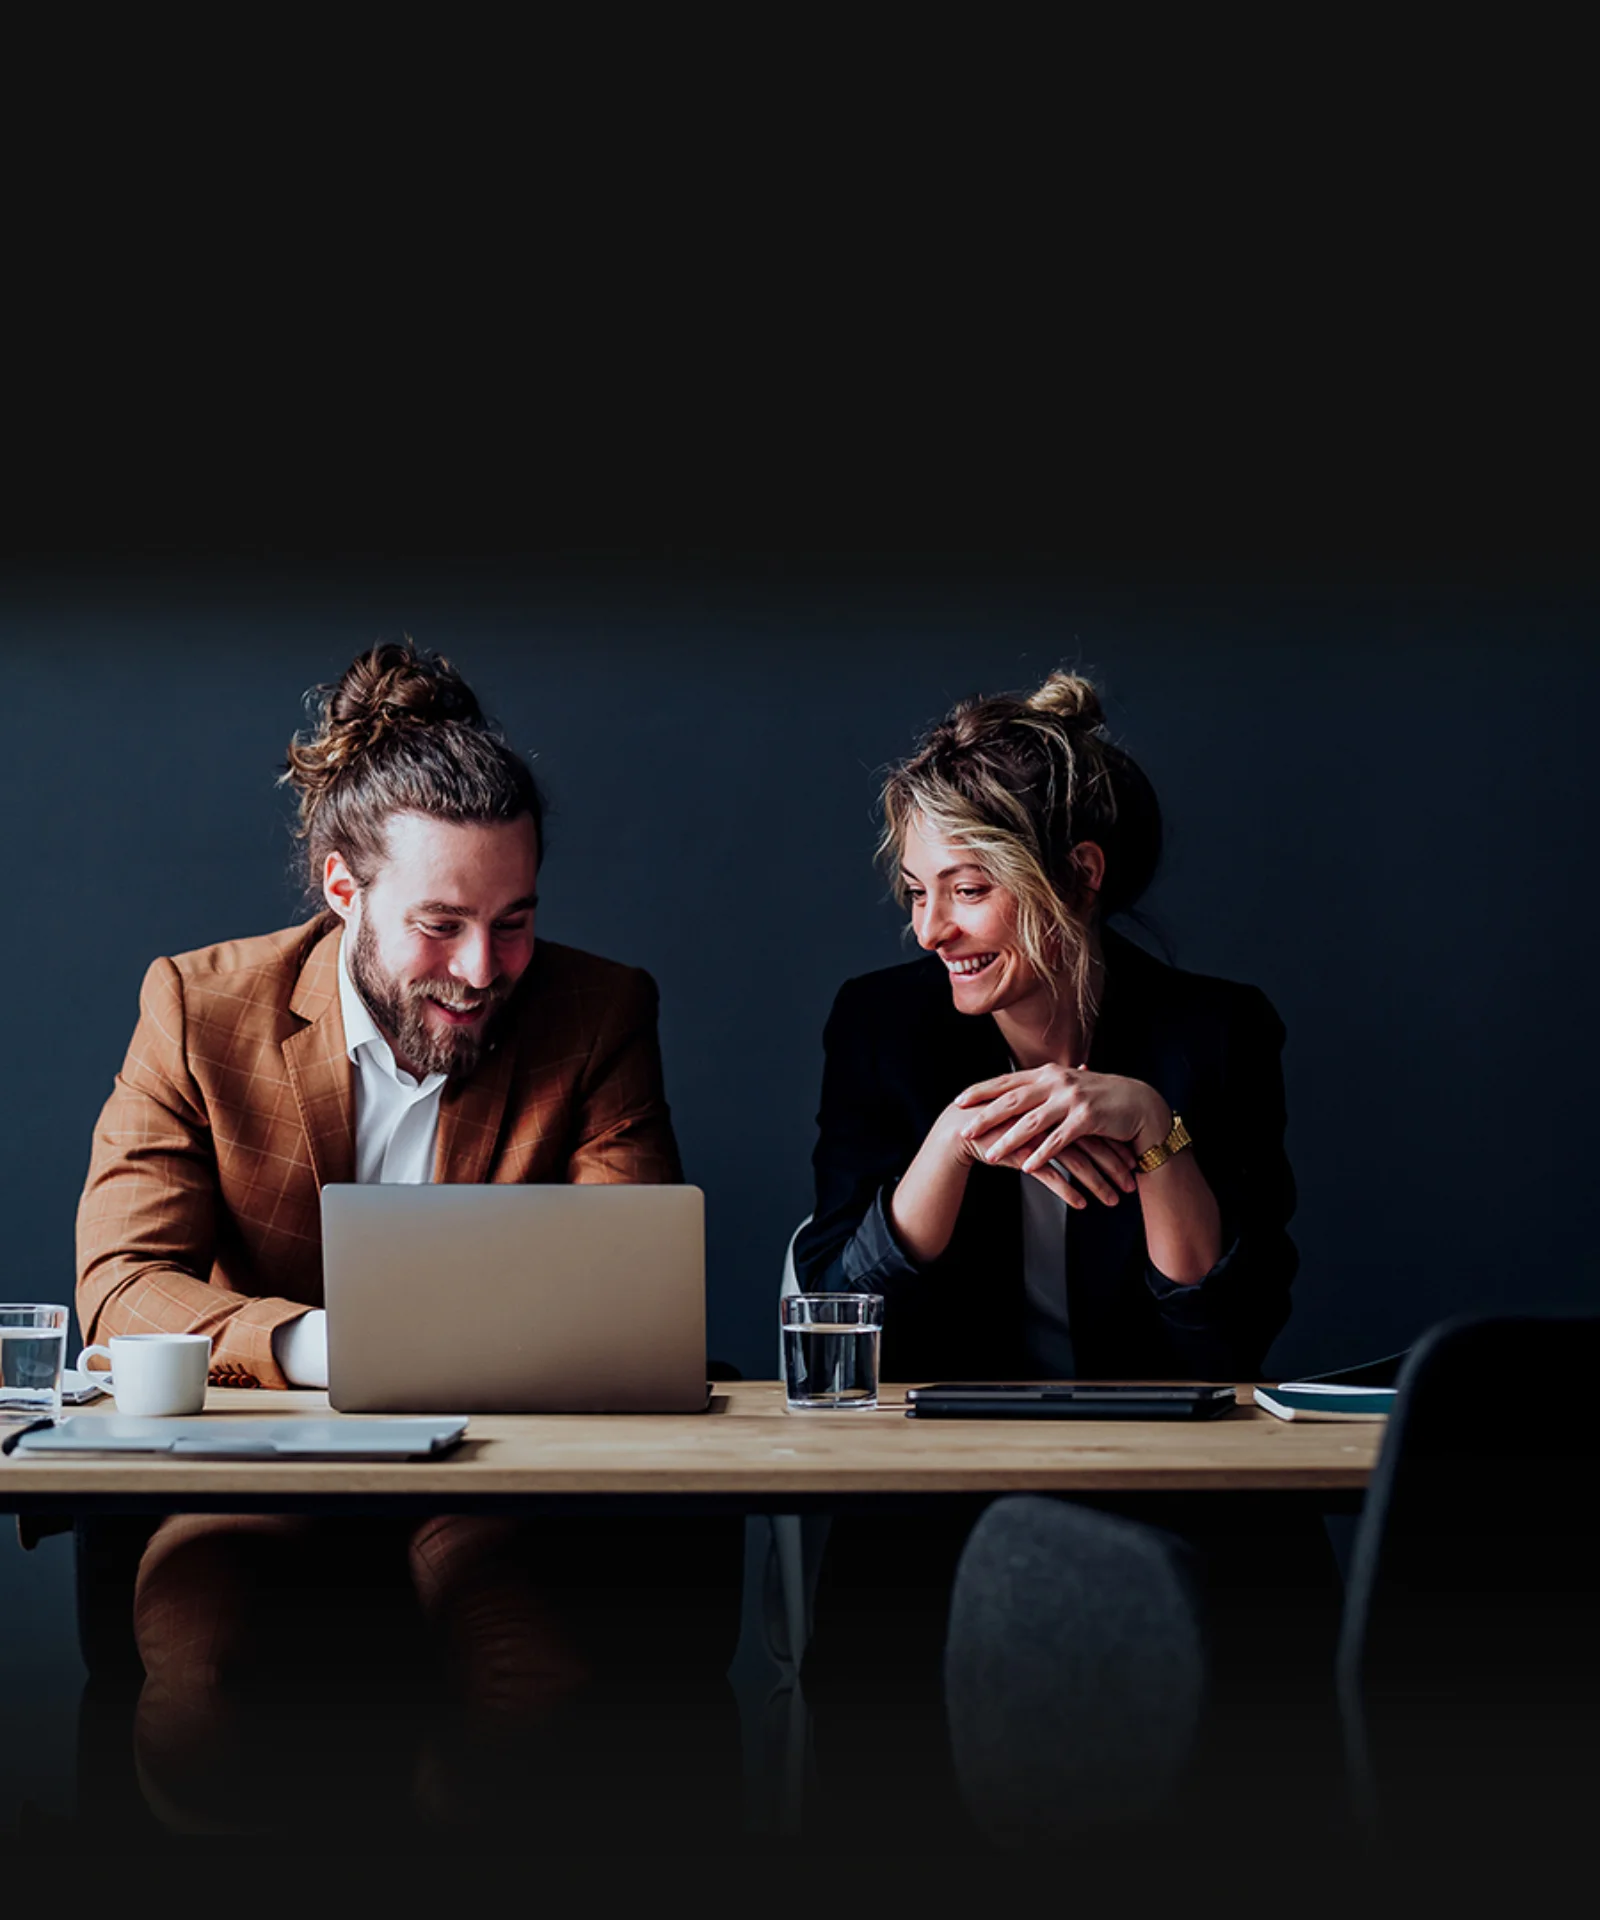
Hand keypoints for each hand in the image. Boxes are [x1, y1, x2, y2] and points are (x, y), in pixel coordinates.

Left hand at [953, 1065, 1170, 1208]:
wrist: (1139, 1104)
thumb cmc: (1100, 1098)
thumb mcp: (1068, 1086)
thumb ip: (1042, 1088)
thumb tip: (1013, 1092)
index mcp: (1048, 1073)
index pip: (1007, 1081)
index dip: (982, 1090)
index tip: (959, 1101)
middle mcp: (1057, 1082)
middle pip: (1013, 1100)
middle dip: (986, 1116)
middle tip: (964, 1129)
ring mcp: (1072, 1099)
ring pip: (1033, 1121)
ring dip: (1009, 1140)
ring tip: (990, 1155)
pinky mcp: (1087, 1118)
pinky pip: (1059, 1140)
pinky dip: (1041, 1154)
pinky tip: (1027, 1166)